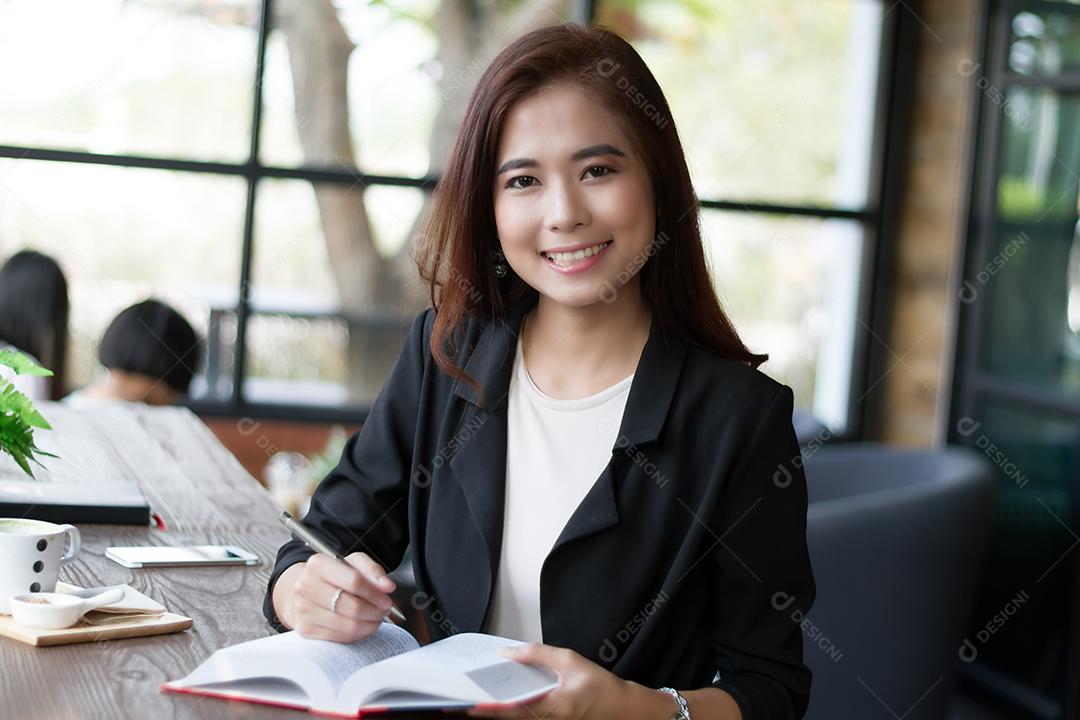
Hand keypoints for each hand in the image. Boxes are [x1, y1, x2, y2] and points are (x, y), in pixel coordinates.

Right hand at [281, 552, 397, 642]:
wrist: (304, 591)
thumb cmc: (332, 576)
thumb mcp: (351, 563)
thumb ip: (372, 570)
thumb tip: (387, 585)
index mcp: (318, 565)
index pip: (354, 581)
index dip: (375, 593)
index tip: (386, 598)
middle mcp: (306, 587)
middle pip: (353, 607)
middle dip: (375, 611)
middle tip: (383, 610)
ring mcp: (304, 611)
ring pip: (349, 626)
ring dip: (370, 625)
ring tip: (375, 618)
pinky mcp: (306, 630)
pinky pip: (341, 638)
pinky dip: (358, 634)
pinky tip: (361, 625)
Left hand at [466, 642, 644, 719]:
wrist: (621, 709)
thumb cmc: (600, 685)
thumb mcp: (570, 661)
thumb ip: (538, 655)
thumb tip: (509, 652)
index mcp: (555, 707)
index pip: (516, 710)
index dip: (492, 709)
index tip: (471, 706)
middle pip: (511, 718)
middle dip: (487, 711)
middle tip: (463, 702)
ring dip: (497, 710)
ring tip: (477, 697)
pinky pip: (525, 718)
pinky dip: (510, 709)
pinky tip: (501, 697)